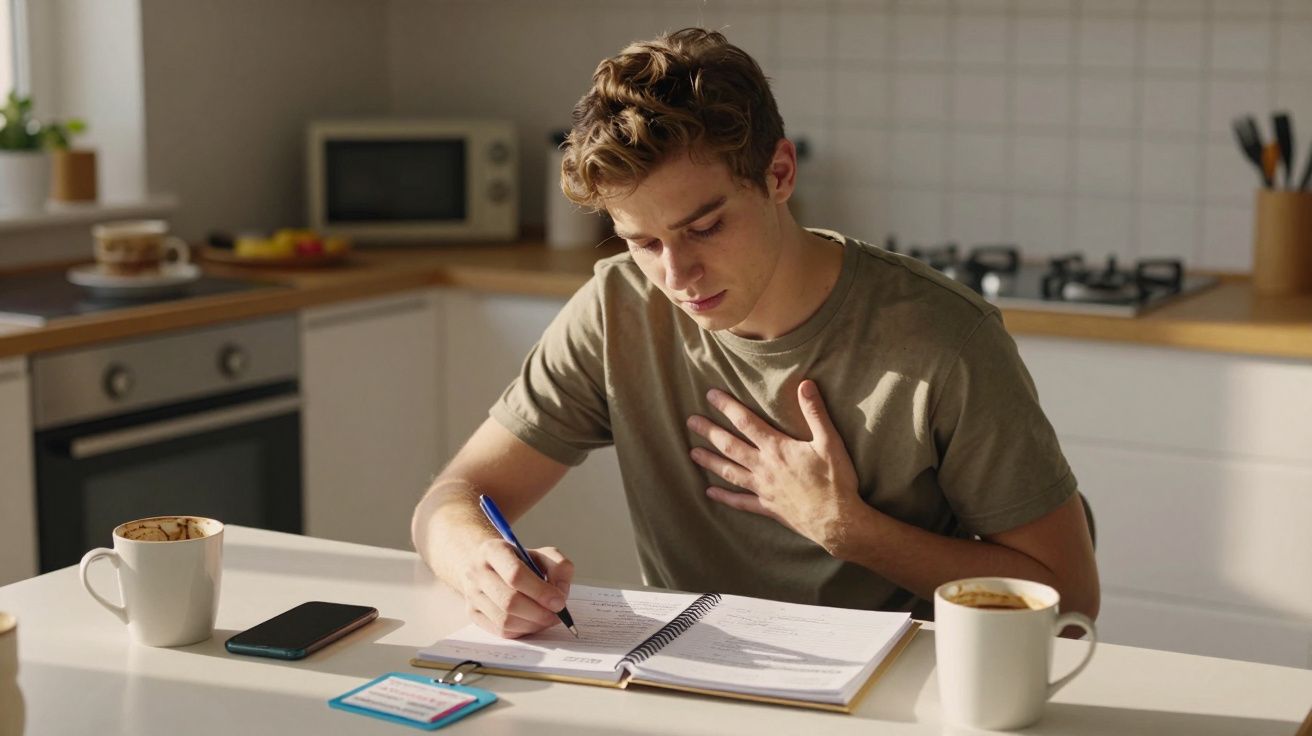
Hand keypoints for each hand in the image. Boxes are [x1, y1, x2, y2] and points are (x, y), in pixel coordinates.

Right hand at [461, 539, 573, 638]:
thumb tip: (560, 593)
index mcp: (493, 550)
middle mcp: (477, 572)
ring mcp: (472, 594)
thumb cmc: (519, 560)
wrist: (488, 565)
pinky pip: (500, 630)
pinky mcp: (473, 613)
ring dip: (532, 624)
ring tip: (547, 619)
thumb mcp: (542, 553)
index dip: (540, 592)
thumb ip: (559, 567)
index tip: (559, 602)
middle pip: (509, 601)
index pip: (515, 575)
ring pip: (504, 620)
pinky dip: (522, 630)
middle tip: (556, 616)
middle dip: (539, 613)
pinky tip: (532, 622)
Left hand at [687, 381, 862, 553]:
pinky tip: (709, 492)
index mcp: (777, 448)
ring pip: (729, 472)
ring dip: (710, 461)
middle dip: (709, 432)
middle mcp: (764, 467)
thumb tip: (805, 384)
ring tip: (692, 453)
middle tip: (690, 421)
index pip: (746, 422)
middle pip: (730, 446)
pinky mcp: (767, 507)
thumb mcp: (830, 442)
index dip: (727, 407)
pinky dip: (724, 497)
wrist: (837, 520)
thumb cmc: (836, 480)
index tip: (710, 395)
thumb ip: (815, 412)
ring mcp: (763, 489)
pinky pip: (740, 502)